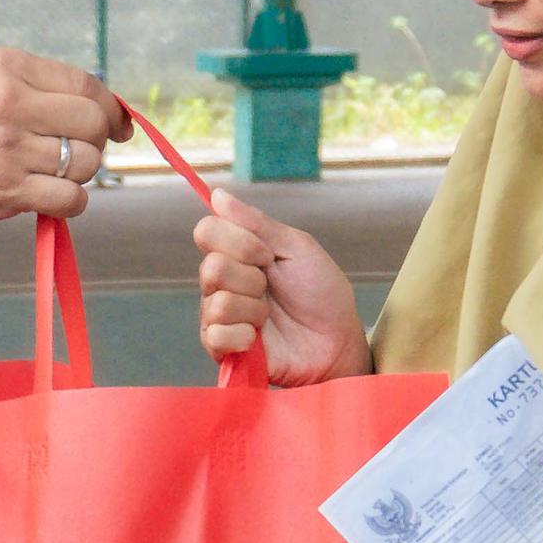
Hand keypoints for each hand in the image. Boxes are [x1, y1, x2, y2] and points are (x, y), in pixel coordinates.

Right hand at [0, 48, 125, 230]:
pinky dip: (69, 203)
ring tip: (48, 175)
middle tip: (72, 153)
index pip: (85, 85)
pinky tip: (48, 198)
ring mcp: (9, 147)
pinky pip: (70, 198)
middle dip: (94, 142)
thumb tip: (103, 108)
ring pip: (84, 163)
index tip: (117, 127)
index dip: (110, 108)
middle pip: (92, 123)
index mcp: (7, 67)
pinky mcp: (7, 189)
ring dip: (77, 174)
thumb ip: (36, 86)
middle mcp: (10, 102)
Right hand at [193, 190, 372, 381]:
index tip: (267, 254)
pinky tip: (258, 339)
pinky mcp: (221, 347)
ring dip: (253, 310)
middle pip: (210, 268)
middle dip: (252, 279)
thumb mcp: (297, 248)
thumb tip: (217, 195)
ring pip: (216, 303)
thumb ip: (256, 222)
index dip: (237, 241)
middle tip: (272, 288)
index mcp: (236, 253)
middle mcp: (220, 282)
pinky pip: (215, 335)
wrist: (336, 340)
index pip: (206, 231)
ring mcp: (218, 315)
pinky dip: (244, 336)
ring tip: (269, 317)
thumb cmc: (321, 293)